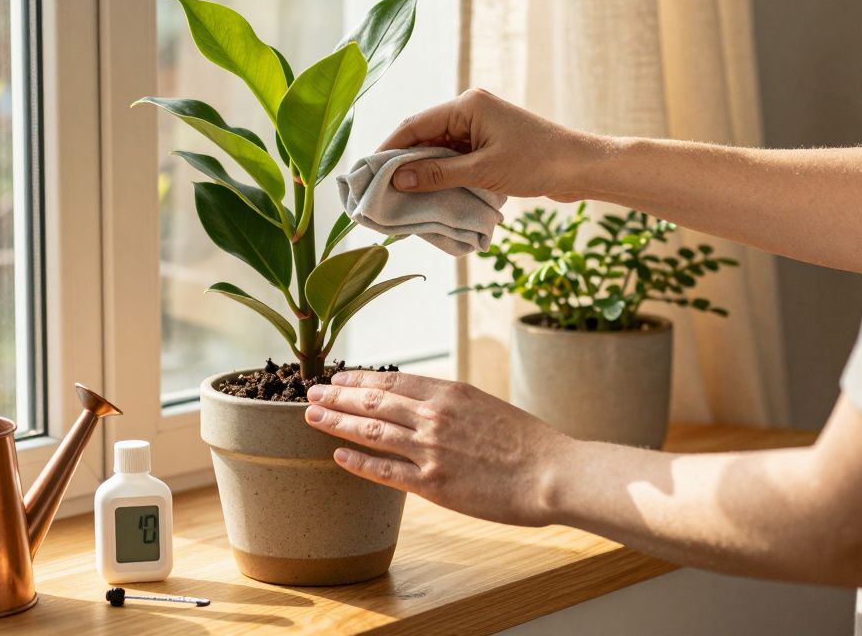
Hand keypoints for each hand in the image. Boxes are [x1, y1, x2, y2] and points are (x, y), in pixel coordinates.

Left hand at [305, 370, 570, 526]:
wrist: (552, 474)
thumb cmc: (527, 443)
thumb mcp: (485, 406)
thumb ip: (451, 404)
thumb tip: (422, 404)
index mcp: (449, 391)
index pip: (392, 379)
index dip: (358, 378)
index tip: (338, 378)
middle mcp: (433, 415)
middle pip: (373, 400)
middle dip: (337, 396)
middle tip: (310, 393)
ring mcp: (430, 449)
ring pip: (371, 430)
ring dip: (337, 422)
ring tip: (312, 416)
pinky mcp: (432, 483)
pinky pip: (384, 470)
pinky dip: (357, 461)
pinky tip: (337, 455)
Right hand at [378, 88, 601, 199]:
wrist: (582, 167)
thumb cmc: (537, 163)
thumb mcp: (482, 172)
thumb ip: (436, 174)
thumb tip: (396, 180)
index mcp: (467, 105)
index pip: (414, 125)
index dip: (388, 150)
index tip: (367, 173)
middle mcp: (470, 111)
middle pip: (423, 136)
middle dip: (401, 163)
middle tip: (378, 190)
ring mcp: (479, 127)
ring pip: (437, 149)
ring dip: (421, 172)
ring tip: (399, 197)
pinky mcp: (488, 144)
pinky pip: (454, 158)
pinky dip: (440, 175)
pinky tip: (428, 195)